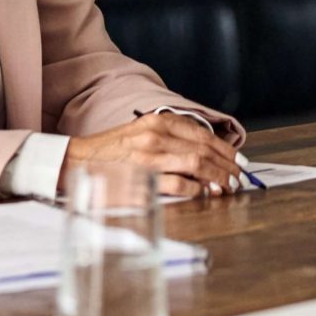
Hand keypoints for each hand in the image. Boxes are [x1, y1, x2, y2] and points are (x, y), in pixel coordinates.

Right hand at [64, 113, 246, 195]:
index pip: (201, 134)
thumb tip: (203, 155)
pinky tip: (203, 194)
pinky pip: (179, 184)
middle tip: (239, 178)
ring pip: (196, 164)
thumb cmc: (111, 151)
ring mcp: (149, 157)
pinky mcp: (142, 179)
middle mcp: (156, 135)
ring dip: (217, 178)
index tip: (238, 161)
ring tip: (227, 187)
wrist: (76, 161)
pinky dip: (196, 189)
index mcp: (157, 121)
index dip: (224, 149)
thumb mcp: (141, 133)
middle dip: (226, 165)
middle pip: (203, 149)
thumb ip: (170, 139)